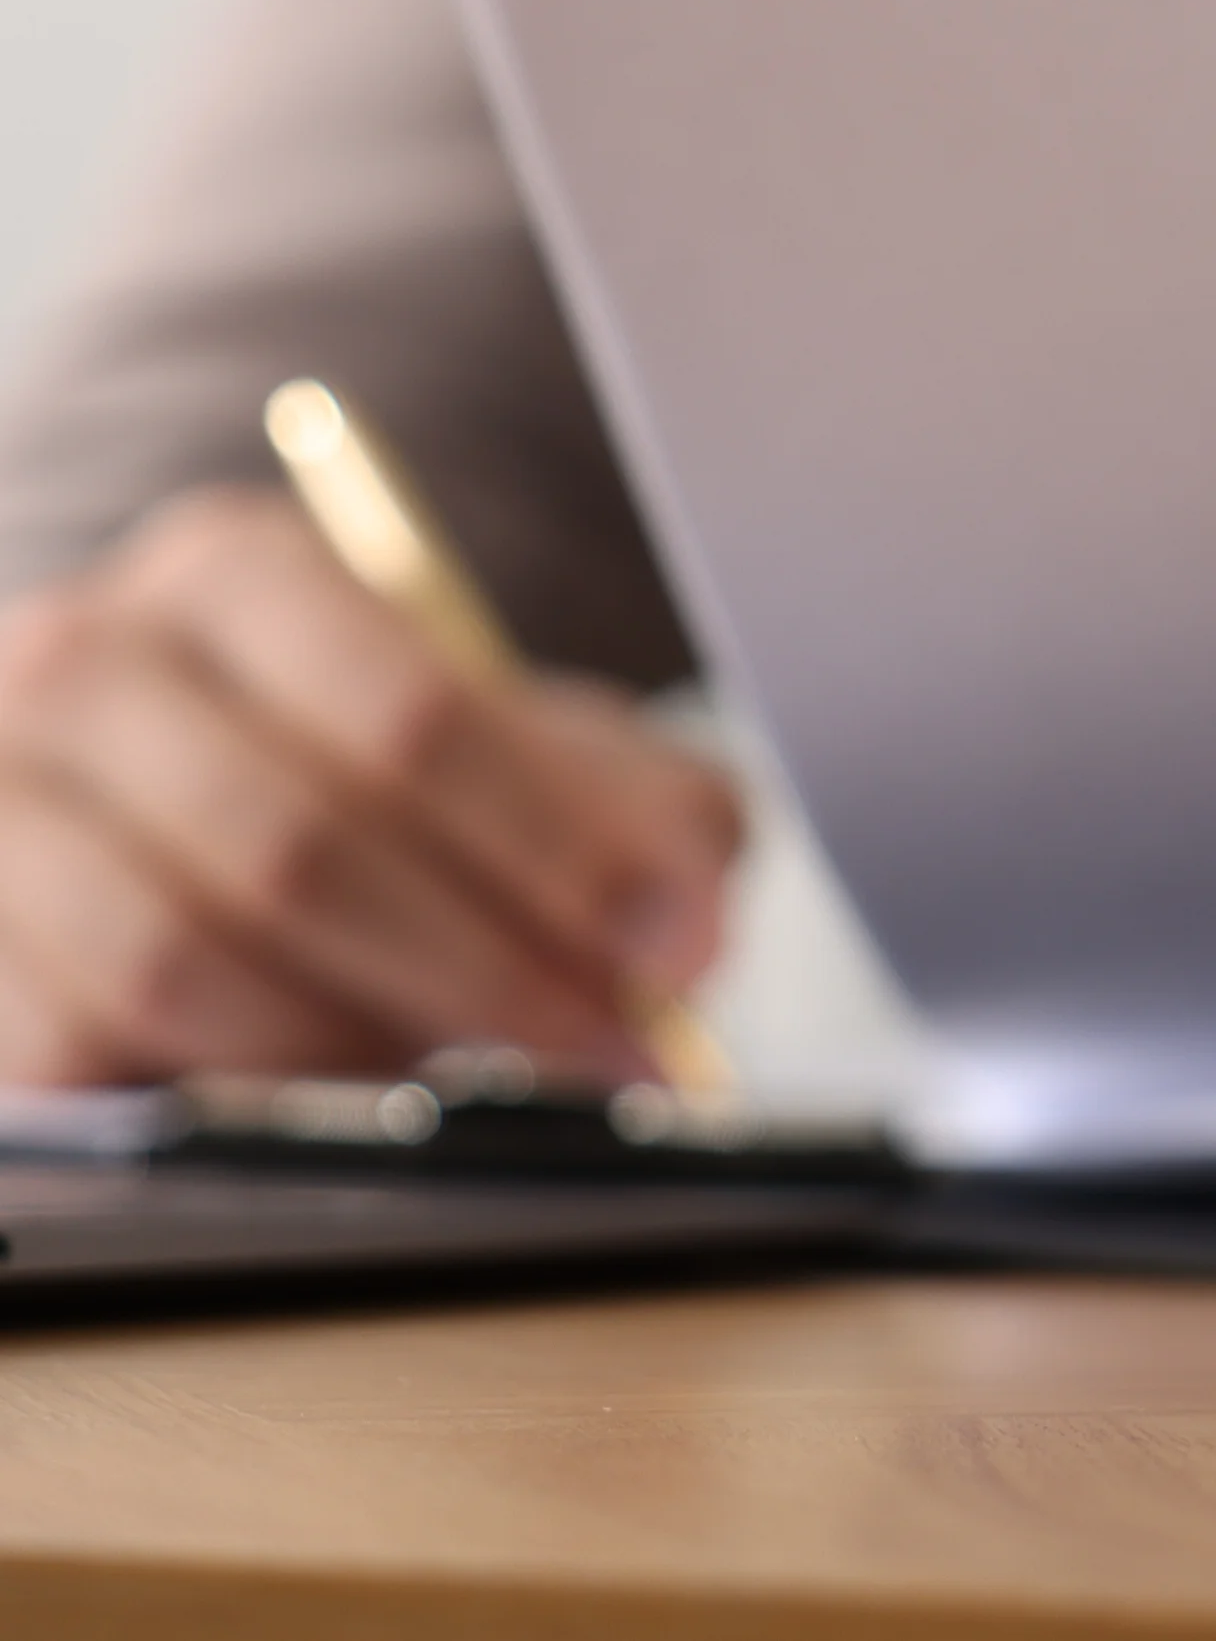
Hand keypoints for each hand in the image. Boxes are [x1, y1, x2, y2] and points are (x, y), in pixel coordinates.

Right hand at [0, 489, 740, 1086]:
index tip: (670, 953)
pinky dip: (228, 1093)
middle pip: (296, 845)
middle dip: (481, 969)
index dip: (553, 851)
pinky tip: (327, 1090)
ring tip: (470, 1072)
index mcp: (235, 573)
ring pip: (180, 961)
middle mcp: (80, 661)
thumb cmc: (366, 767)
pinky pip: (81, 1045)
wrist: (168, 795)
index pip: (409, 713)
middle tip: (607, 1048)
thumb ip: (631, 813)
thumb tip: (686, 938)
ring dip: (354, 1045)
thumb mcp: (519, 743)